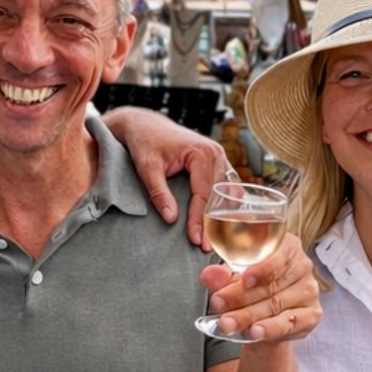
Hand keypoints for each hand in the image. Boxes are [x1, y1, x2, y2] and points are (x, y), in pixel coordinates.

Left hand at [101, 106, 224, 245]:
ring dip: (223, 216)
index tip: (195, 240)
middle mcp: (216, 153)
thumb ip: (159, 192)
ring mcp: (219, 156)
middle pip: (220, 196)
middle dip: (214, 223)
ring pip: (228, 192)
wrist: (143, 123)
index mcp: (202, 153)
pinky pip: (227, 187)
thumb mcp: (147, 167)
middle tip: (206, 247)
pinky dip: (224, 205)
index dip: (200, 219)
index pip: (204, 194)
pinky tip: (219, 223)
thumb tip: (171, 219)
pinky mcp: (217, 162)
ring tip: (214, 240)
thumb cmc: (144, 142)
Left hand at [200, 234, 321, 341]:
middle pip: (272, 284)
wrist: (266, 315)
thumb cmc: (252, 286)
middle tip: (218, 305)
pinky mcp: (312, 315)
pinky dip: (269, 329)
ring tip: (227, 323)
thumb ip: (221, 275)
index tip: (244, 279)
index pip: (279, 254)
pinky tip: (254, 332)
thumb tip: (208, 276)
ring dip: (249, 316)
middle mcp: (302, 266)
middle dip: (241, 296)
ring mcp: (309, 291)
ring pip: (276, 305)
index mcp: (287, 247)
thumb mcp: (233, 277)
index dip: (262, 268)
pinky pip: (289, 324)